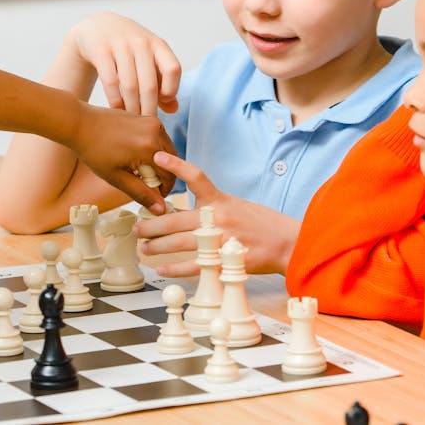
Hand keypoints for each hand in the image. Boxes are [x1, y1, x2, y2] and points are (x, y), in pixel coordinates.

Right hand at [67, 13, 181, 114]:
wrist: (98, 27)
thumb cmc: (130, 50)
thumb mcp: (149, 61)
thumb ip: (163, 84)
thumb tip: (173, 109)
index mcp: (158, 45)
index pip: (173, 69)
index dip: (171, 89)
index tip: (163, 102)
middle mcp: (141, 43)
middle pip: (149, 85)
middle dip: (148, 109)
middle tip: (145, 126)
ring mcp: (120, 45)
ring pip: (130, 86)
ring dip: (131, 108)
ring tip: (131, 121)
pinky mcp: (101, 51)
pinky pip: (110, 82)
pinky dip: (115, 100)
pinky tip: (116, 110)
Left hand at [71, 103, 176, 213]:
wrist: (79, 123)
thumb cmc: (93, 150)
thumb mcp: (116, 177)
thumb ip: (141, 193)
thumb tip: (160, 209)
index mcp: (149, 147)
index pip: (170, 175)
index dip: (164, 190)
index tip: (155, 197)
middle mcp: (155, 131)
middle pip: (172, 162)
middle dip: (162, 176)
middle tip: (145, 184)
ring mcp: (152, 122)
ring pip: (166, 150)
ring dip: (158, 163)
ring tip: (138, 170)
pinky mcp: (147, 118)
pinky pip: (159, 139)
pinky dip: (153, 150)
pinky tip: (135, 156)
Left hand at [132, 151, 298, 276]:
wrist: (288, 244)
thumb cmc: (262, 225)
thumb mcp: (237, 206)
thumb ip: (213, 206)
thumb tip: (186, 209)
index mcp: (221, 201)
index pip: (196, 177)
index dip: (176, 165)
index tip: (158, 157)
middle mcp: (218, 218)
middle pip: (176, 218)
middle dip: (152, 224)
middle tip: (137, 227)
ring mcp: (220, 240)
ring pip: (180, 242)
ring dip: (158, 246)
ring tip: (144, 248)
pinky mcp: (225, 261)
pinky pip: (194, 265)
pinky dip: (175, 267)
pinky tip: (162, 267)